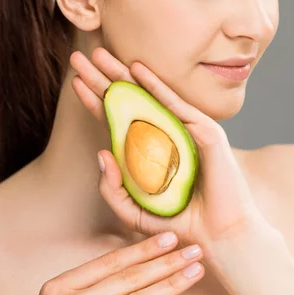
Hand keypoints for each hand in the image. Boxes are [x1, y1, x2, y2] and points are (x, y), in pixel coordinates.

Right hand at [0, 233, 204, 294]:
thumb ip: (84, 287)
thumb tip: (129, 266)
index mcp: (60, 287)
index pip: (110, 262)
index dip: (143, 248)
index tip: (169, 237)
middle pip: (129, 278)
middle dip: (166, 261)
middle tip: (194, 249)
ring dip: (171, 284)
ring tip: (196, 272)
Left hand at [69, 47, 277, 249]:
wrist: (217, 240)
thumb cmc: (180, 227)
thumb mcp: (135, 212)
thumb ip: (113, 189)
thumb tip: (100, 152)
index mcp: (151, 153)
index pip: (119, 120)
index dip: (97, 100)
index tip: (76, 81)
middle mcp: (167, 137)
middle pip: (129, 102)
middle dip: (103, 78)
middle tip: (81, 57)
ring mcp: (187, 132)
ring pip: (148, 97)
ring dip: (122, 74)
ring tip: (98, 54)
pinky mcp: (206, 133)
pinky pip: (177, 106)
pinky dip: (157, 86)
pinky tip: (136, 70)